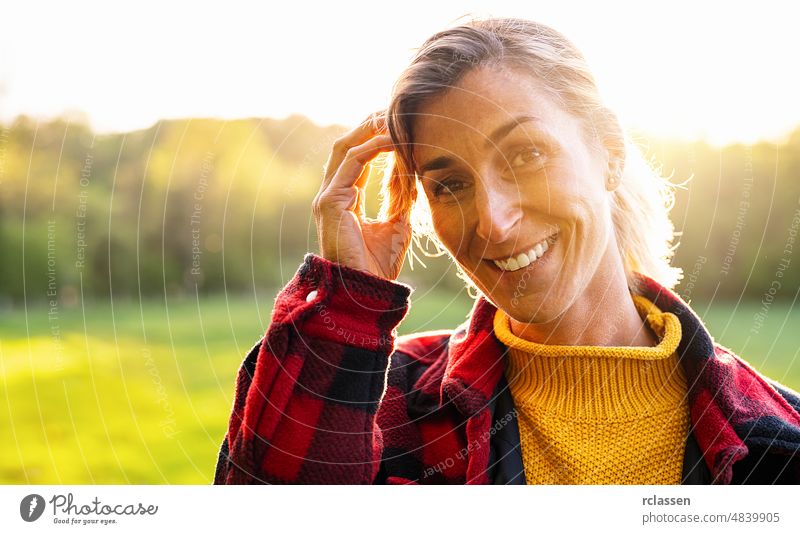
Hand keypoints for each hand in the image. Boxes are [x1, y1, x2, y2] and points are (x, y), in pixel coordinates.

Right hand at [312, 112, 411, 279]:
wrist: (366, 291)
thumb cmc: (379, 264)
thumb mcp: (397, 222)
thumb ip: (399, 196)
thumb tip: (410, 170)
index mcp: (342, 198)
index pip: (356, 157)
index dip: (376, 137)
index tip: (399, 125)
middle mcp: (330, 194)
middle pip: (347, 145)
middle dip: (370, 125)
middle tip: (396, 110)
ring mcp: (326, 197)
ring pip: (346, 147)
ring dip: (371, 129)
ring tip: (395, 117)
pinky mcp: (329, 202)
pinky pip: (352, 162)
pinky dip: (373, 147)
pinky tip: (393, 140)